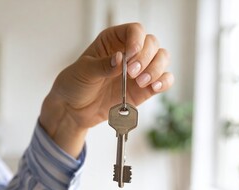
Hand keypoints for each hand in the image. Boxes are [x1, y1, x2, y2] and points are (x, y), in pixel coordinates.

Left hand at [39, 23, 173, 156]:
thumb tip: (120, 58)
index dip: (137, 40)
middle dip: (146, 57)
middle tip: (132, 73)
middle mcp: (129, 53)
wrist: (75, 110)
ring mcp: (139, 71)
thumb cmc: (76, 85)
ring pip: (162, 59)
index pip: (135, 30)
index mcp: (113, 41)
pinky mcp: (144, 89)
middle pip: (152, 43)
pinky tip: (154, 87)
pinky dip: (164, 82)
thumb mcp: (84, 72)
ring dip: (156, 69)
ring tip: (141, 82)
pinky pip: (164, 80)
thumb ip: (102, 66)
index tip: (130, 55)